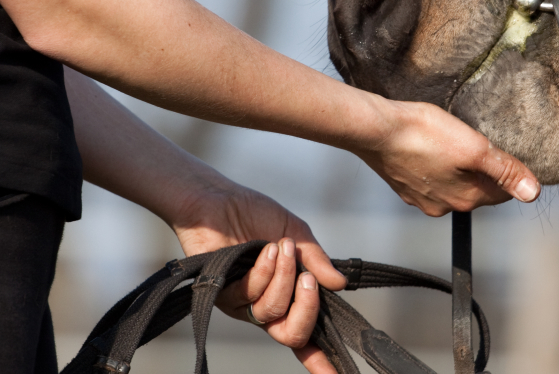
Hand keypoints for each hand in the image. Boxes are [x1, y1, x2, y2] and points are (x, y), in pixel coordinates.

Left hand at [172, 183, 344, 373]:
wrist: (218, 199)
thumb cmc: (255, 214)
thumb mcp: (295, 234)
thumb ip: (316, 260)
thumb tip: (340, 285)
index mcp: (286, 294)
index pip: (304, 333)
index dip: (319, 359)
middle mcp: (263, 306)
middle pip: (291, 334)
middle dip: (306, 310)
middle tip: (309, 280)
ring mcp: (242, 303)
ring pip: (271, 311)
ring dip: (282, 278)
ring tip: (281, 246)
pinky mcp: (221, 293)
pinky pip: (249, 294)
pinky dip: (263, 271)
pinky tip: (264, 249)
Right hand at [361, 100, 540, 215]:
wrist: (374, 129)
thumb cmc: (422, 134)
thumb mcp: (474, 147)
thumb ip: (504, 170)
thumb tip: (532, 193)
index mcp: (466, 199)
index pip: (503, 192)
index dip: (509, 171)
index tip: (506, 151)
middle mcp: (444, 206)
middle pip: (478, 189)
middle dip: (483, 169)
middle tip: (479, 140)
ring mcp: (421, 198)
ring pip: (454, 183)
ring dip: (459, 166)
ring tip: (453, 141)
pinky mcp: (404, 186)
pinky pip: (431, 179)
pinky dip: (436, 165)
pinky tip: (430, 147)